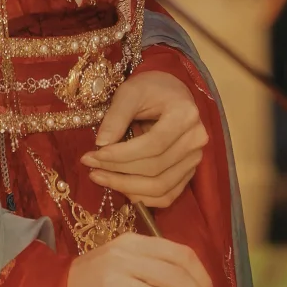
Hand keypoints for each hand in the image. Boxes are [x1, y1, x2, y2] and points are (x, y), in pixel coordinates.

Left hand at [81, 68, 207, 208]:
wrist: (170, 93)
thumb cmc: (150, 88)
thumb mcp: (130, 92)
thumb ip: (116, 116)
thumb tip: (101, 144)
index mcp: (185, 115)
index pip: (153, 145)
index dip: (122, 155)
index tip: (95, 154)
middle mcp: (196, 140)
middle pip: (155, 168)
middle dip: (118, 171)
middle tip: (90, 166)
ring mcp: (195, 159)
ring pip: (161, 187)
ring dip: (126, 188)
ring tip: (99, 178)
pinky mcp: (189, 172)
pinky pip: (167, 196)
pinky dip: (143, 198)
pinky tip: (121, 188)